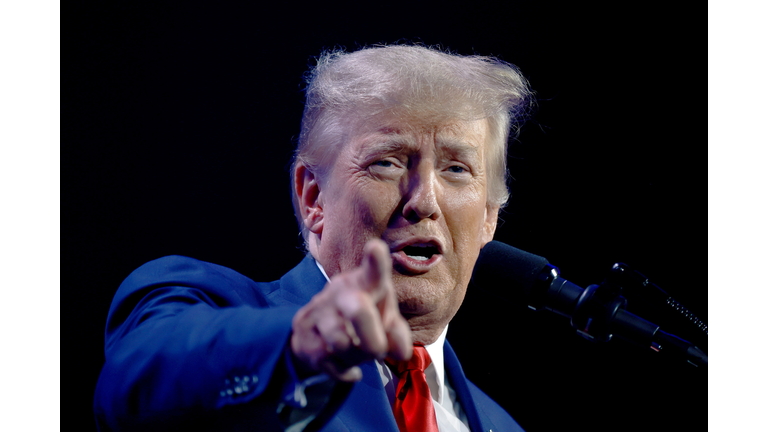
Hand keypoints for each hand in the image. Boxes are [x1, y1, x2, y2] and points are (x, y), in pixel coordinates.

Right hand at [290, 239, 411, 381]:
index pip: (372, 270)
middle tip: (378, 352)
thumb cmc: (361, 321)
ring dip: (356, 358)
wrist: (317, 334)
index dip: (376, 260)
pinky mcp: (303, 333)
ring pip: (342, 344)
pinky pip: (329, 362)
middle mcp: (340, 290)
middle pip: (358, 312)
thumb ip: (397, 334)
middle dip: (372, 341)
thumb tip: (401, 351)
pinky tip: (343, 363)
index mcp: (365, 282)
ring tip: (357, 352)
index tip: (376, 248)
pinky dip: (343, 370)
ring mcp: (318, 310)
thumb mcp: (384, 323)